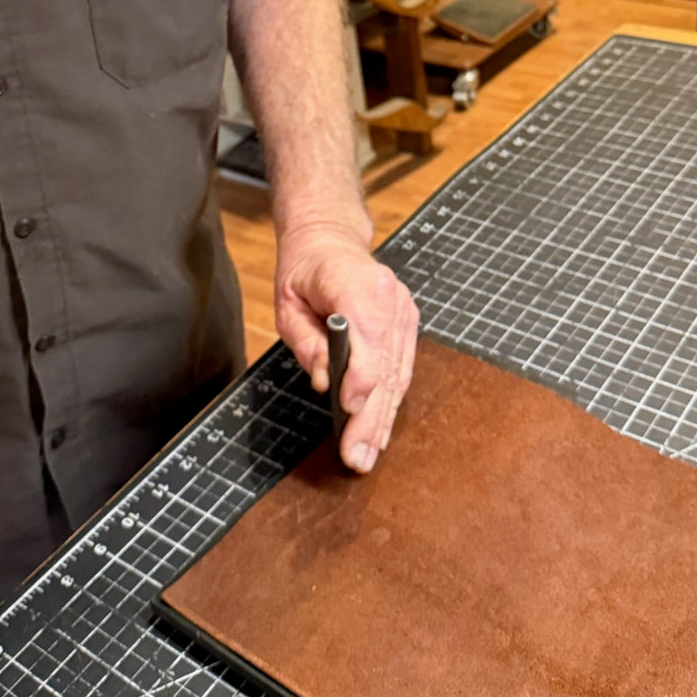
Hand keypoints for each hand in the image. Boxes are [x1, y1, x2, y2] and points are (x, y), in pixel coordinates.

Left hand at [275, 225, 418, 473]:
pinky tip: (380, 433)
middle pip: (386, 365)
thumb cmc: (304, 272)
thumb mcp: (288, 305)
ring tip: (368, 455)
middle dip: (371, 415)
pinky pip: (402, 370)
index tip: (349, 410)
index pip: (369, 336)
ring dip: (383, 418)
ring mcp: (404, 311)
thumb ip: (308, 344)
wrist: (329, 240)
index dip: (361, 377)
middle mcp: (391, 298)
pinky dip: (390, 403)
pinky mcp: (407, 324)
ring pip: (398, 374)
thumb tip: (327, 382)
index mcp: (358, 285)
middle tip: (357, 456)